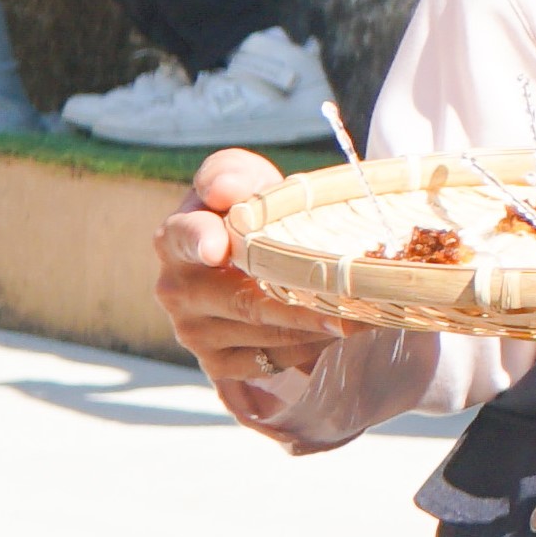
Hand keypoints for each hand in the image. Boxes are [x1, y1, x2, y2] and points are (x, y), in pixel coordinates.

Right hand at [154, 147, 351, 400]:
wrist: (255, 253)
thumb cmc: (251, 209)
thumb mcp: (243, 178)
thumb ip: (230, 173)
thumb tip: (225, 190)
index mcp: (176, 238)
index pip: (184, 236)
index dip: (201, 241)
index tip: (219, 249)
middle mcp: (177, 289)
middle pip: (246, 301)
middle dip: (304, 303)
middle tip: (352, 300)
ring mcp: (193, 331)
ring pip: (265, 335)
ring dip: (316, 328)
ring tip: (359, 315)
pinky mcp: (216, 362)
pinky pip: (268, 362)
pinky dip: (308, 350)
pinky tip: (335, 333)